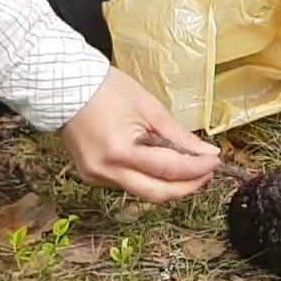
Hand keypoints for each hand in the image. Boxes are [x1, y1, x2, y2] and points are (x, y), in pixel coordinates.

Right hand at [58, 69, 220, 201]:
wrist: (64, 87)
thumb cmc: (106, 89)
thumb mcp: (149, 108)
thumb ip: (178, 135)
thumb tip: (206, 153)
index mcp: (120, 151)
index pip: (169, 170)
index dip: (196, 169)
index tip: (215, 161)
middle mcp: (106, 171)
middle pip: (157, 193)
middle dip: (186, 187)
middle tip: (206, 173)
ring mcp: (96, 177)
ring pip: (142, 192)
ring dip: (168, 184)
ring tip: (188, 169)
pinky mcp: (91, 176)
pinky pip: (127, 184)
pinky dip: (147, 178)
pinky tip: (158, 164)